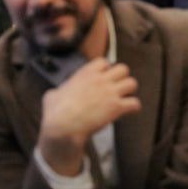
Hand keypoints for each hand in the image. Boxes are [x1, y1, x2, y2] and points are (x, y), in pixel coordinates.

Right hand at [38, 59, 140, 175]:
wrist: (64, 126)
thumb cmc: (55, 111)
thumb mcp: (51, 95)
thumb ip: (59, 91)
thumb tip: (56, 94)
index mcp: (86, 74)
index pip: (104, 62)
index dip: (105, 69)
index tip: (103, 77)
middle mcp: (101, 80)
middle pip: (123, 69)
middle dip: (122, 77)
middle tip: (117, 87)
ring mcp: (111, 92)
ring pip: (132, 83)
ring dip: (130, 91)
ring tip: (125, 98)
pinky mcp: (117, 107)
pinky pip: (135, 103)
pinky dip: (134, 107)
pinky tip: (129, 111)